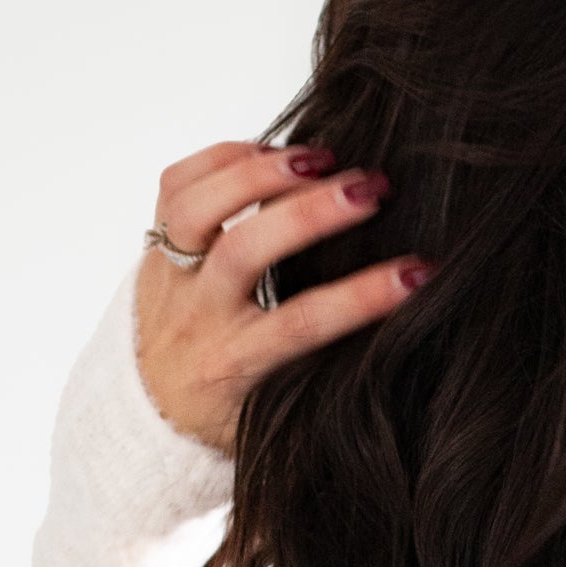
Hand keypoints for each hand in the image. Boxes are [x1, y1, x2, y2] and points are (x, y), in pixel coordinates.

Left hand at [136, 140, 432, 454]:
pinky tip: (273, 153)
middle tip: (371, 189)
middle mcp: (197, 316)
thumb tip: (398, 321)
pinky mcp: (153, 244)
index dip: (364, 296)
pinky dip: (225, 157)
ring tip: (321, 157)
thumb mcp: (276, 413)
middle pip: (245, 250)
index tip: (416, 273)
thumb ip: (320, 371)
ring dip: (262, 171)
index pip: (302, 323)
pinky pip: (176, 183)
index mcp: (234, 364)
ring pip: (197, 207)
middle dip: (311, 212)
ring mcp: (168, 276)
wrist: (148, 412)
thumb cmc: (227, 412)